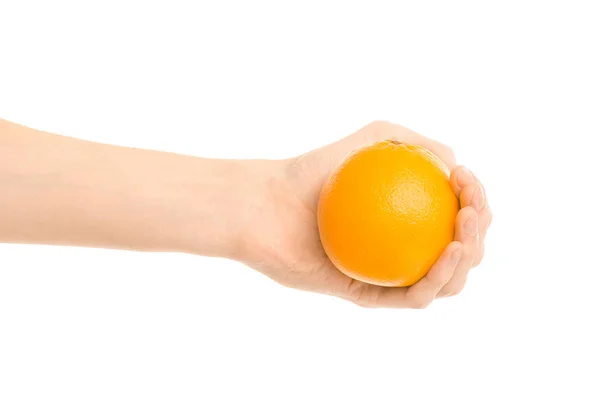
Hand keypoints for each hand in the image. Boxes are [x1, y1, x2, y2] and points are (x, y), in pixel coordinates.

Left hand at [238, 121, 491, 307]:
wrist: (267, 205)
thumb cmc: (311, 170)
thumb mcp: (369, 138)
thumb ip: (412, 141)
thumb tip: (454, 160)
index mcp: (405, 220)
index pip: (455, 217)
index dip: (474, 200)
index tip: (464, 178)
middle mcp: (399, 249)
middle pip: (460, 252)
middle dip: (479, 231)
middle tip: (468, 210)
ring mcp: (385, 275)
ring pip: (444, 281)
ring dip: (467, 261)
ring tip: (462, 234)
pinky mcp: (367, 297)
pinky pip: (411, 297)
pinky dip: (437, 279)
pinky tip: (448, 253)